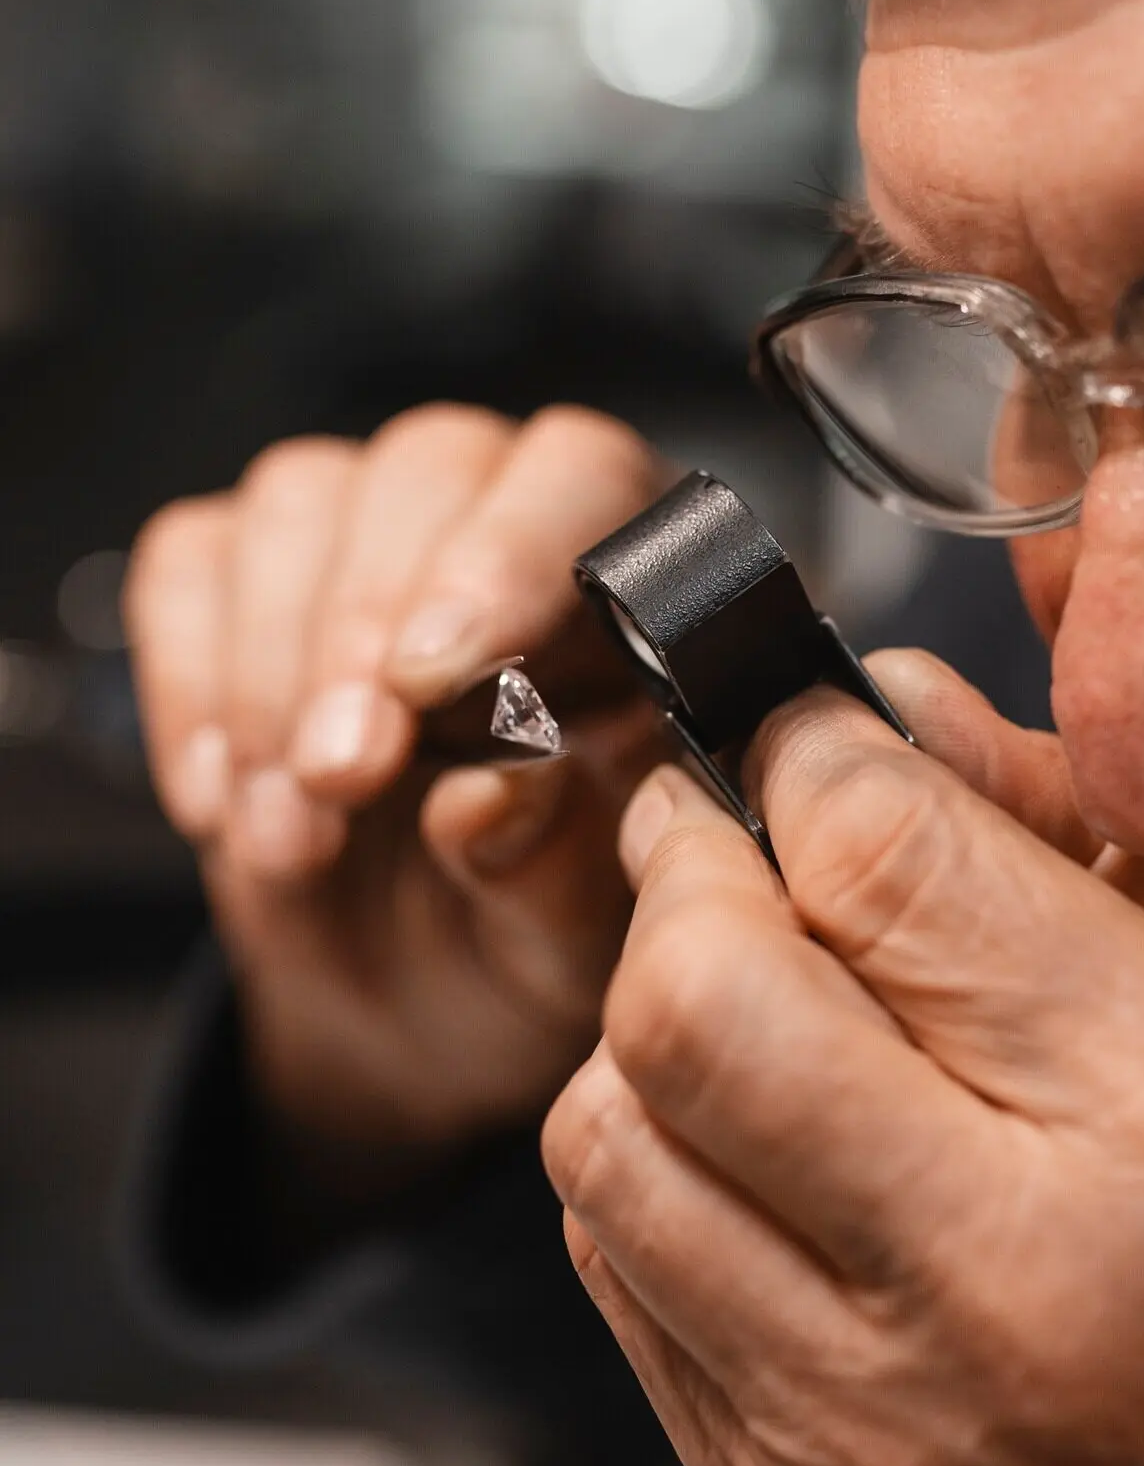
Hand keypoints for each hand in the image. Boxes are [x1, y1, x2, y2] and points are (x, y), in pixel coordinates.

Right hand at [126, 405, 670, 1161]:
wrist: (419, 997)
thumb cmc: (528, 936)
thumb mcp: (566, 946)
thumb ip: (553, 866)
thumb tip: (495, 791)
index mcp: (630, 585)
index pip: (581, 477)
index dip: (502, 559)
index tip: (430, 679)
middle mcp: (505, 518)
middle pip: (428, 468)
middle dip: (364, 628)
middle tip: (340, 778)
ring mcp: (369, 528)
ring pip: (300, 502)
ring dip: (272, 675)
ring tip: (287, 837)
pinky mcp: (244, 571)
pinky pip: (192, 563)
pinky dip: (191, 683)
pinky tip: (222, 800)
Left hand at [543, 652, 1143, 1465]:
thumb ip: (1057, 834)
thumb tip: (878, 707)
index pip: (882, 859)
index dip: (808, 753)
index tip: (805, 742)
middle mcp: (1002, 1284)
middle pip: (695, 994)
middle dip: (684, 873)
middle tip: (729, 849)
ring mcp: (860, 1419)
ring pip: (606, 1124)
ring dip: (651, 1026)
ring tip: (752, 1015)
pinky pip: (610, 1257)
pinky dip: (655, 1162)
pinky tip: (754, 1158)